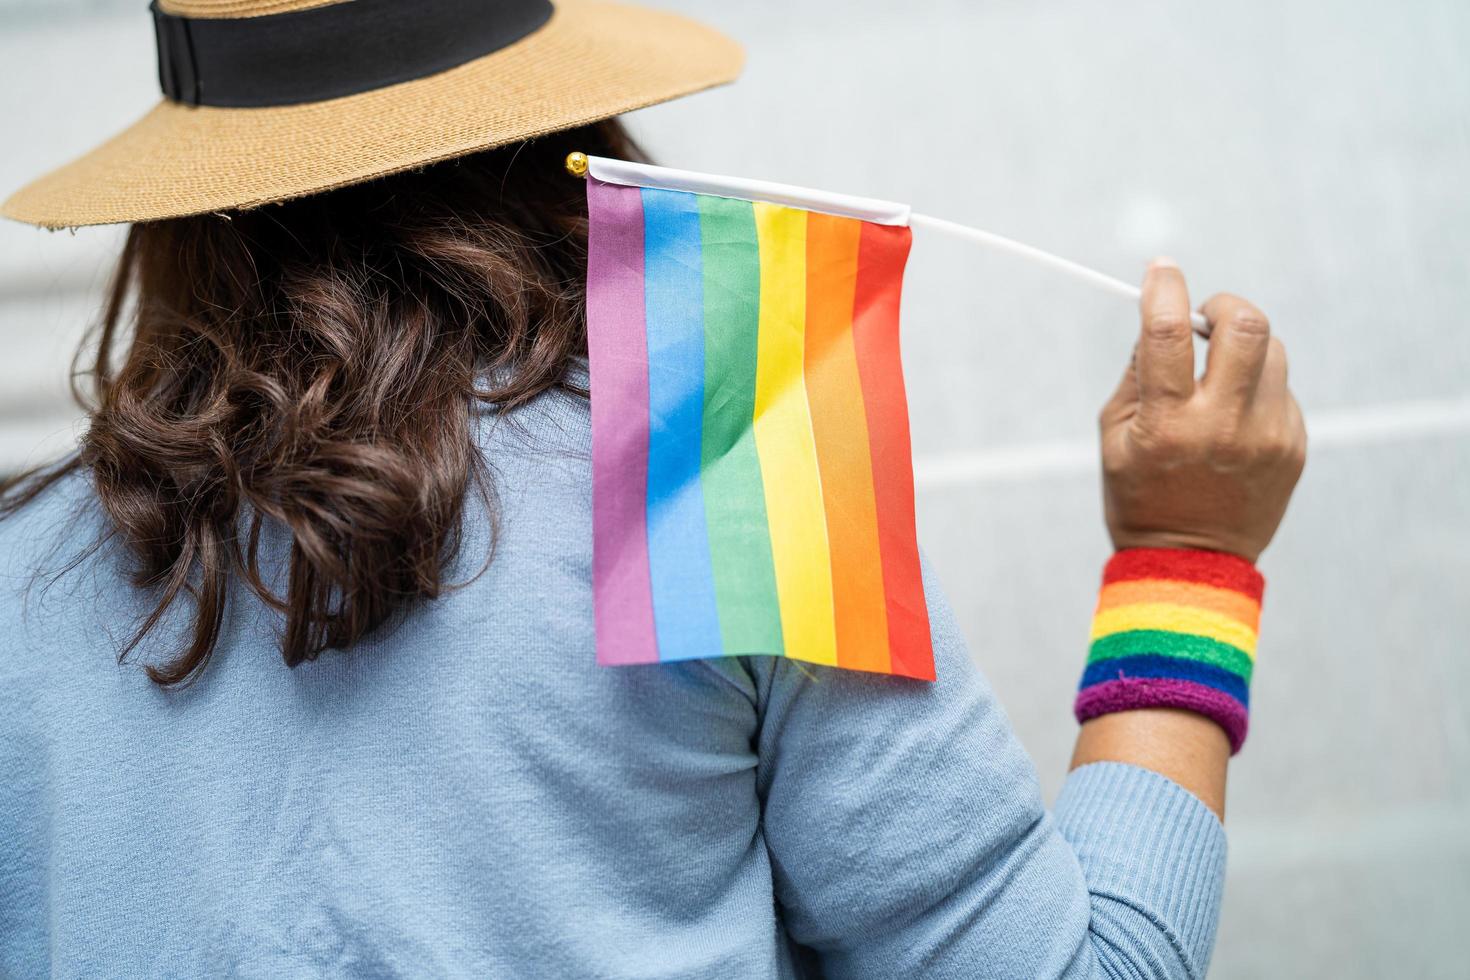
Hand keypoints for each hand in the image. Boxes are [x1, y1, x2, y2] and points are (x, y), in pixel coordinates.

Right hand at [1099, 258, 1306, 562]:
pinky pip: (1280, 390)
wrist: (1191, 564)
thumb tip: (1160, 319)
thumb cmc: (1139, 495)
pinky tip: (1233, 422)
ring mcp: (1268, 437)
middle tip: (1205, 316)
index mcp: (1168, 424)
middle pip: (1246, 326)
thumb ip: (1137, 374)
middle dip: (1223, 305)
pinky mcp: (1294, 447)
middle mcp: (1223, 426)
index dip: (1164, 287)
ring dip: (1240, 350)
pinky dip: (1255, 389)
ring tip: (1217, 378)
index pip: (1166, 333)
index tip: (1161, 268)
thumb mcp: (1114, 436)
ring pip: (1271, 353)